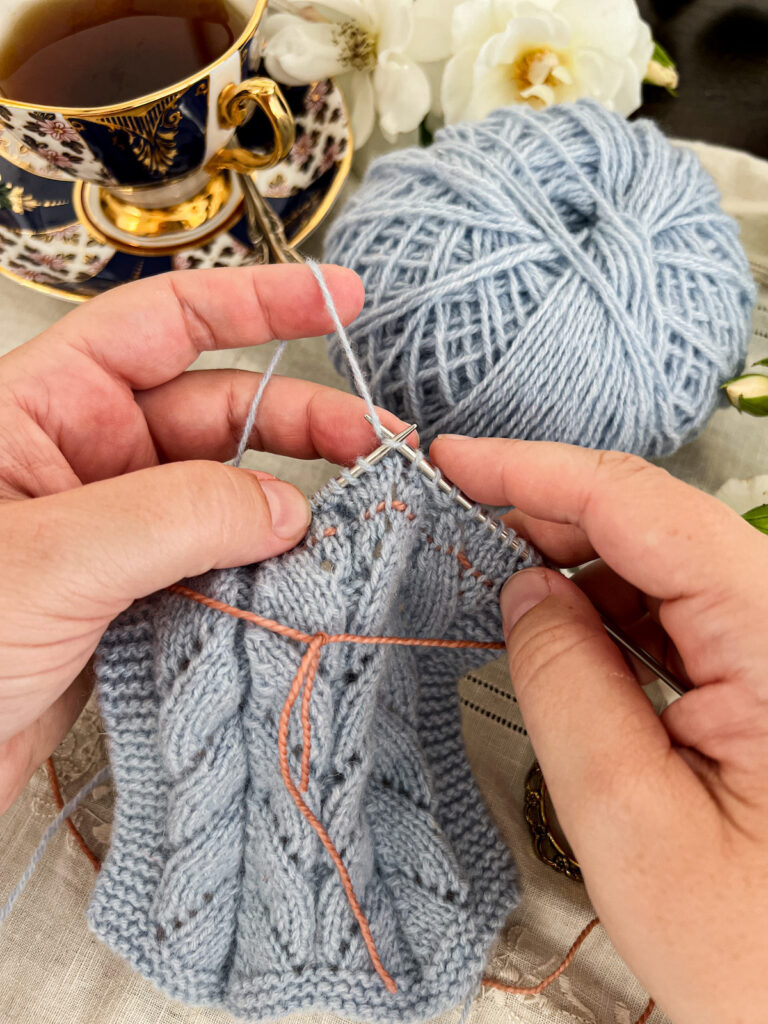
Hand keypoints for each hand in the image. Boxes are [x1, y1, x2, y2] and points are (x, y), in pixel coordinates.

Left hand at [0, 264, 405, 813]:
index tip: (337, 296)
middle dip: (304, 420)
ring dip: (290, 506)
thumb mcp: (50, 556)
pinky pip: (215, 568)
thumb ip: (177, 516)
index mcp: (42, 409)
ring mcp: (110, 534)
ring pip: (224, 496)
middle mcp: (81, 461)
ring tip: (356, 519)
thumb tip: (284, 506)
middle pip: (216, 411)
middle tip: (378, 442)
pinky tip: (304, 581)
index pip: (163, 324)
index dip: (257, 302)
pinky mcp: (130, 602)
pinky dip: (264, 574)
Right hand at [431, 437, 767, 1023]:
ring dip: (579, 569)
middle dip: (551, 519)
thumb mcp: (630, 823)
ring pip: (667, 567)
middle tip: (459, 527)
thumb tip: (523, 589)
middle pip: (659, 525)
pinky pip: (682, 616)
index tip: (454, 459)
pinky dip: (612, 614)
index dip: (538, 471)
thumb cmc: (759, 962)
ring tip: (499, 587)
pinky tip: (563, 635)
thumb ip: (565, 685)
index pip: (644, 509)